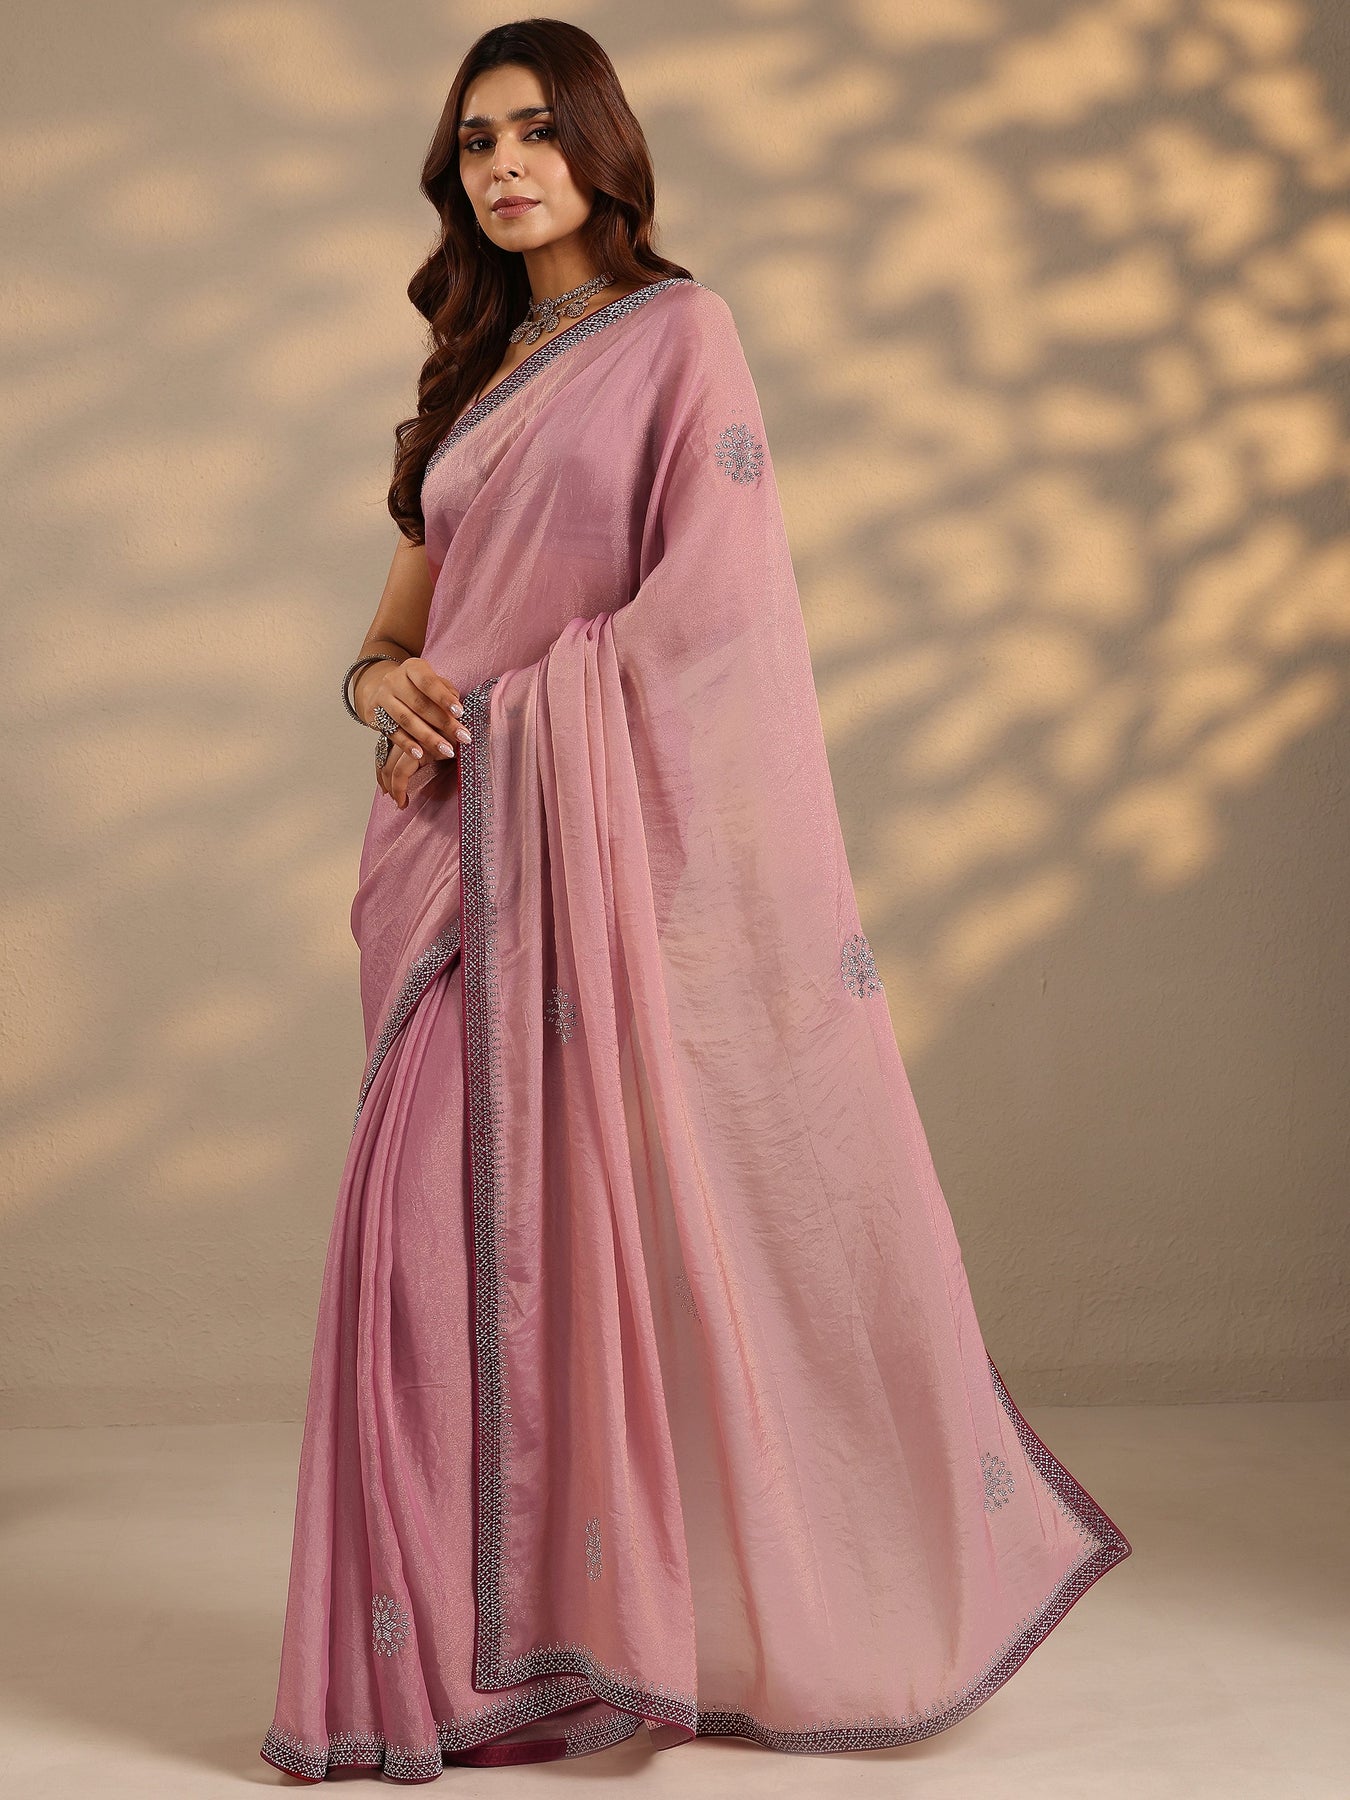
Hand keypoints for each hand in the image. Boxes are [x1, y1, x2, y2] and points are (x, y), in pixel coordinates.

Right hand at [355, 655, 471, 802]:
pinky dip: (407, 745)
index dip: (444, 698)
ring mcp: (382, 697)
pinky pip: (392, 732)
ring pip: (406, 720)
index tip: (460, 713)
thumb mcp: (433, 682)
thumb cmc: (417, 688)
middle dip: (443, 723)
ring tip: (447, 750)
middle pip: (419, 704)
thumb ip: (446, 692)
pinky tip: (420, 754)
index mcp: (412, 668)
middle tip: (463, 737)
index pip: (428, 682)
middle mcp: (393, 680)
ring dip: (428, 737)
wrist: (383, 689)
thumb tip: (457, 709)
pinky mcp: (373, 714)